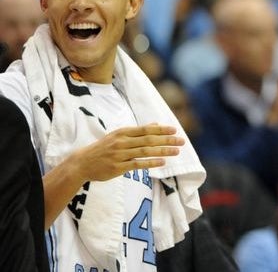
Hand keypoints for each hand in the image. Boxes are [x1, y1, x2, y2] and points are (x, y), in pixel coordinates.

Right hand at [69, 124, 183, 182]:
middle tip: (182, 141)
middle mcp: (122, 142)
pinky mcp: (118, 167)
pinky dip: (150, 162)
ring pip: (145, 151)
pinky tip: (162, 162)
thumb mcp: (118, 136)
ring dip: (162, 151)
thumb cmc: (103, 148)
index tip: (175, 130)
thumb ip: (138, 131)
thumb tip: (156, 124)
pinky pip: (137, 164)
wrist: (82, 162)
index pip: (146, 129)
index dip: (161, 130)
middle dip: (167, 140)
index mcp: (123, 132)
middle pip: (149, 139)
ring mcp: (120, 154)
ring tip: (176, 152)